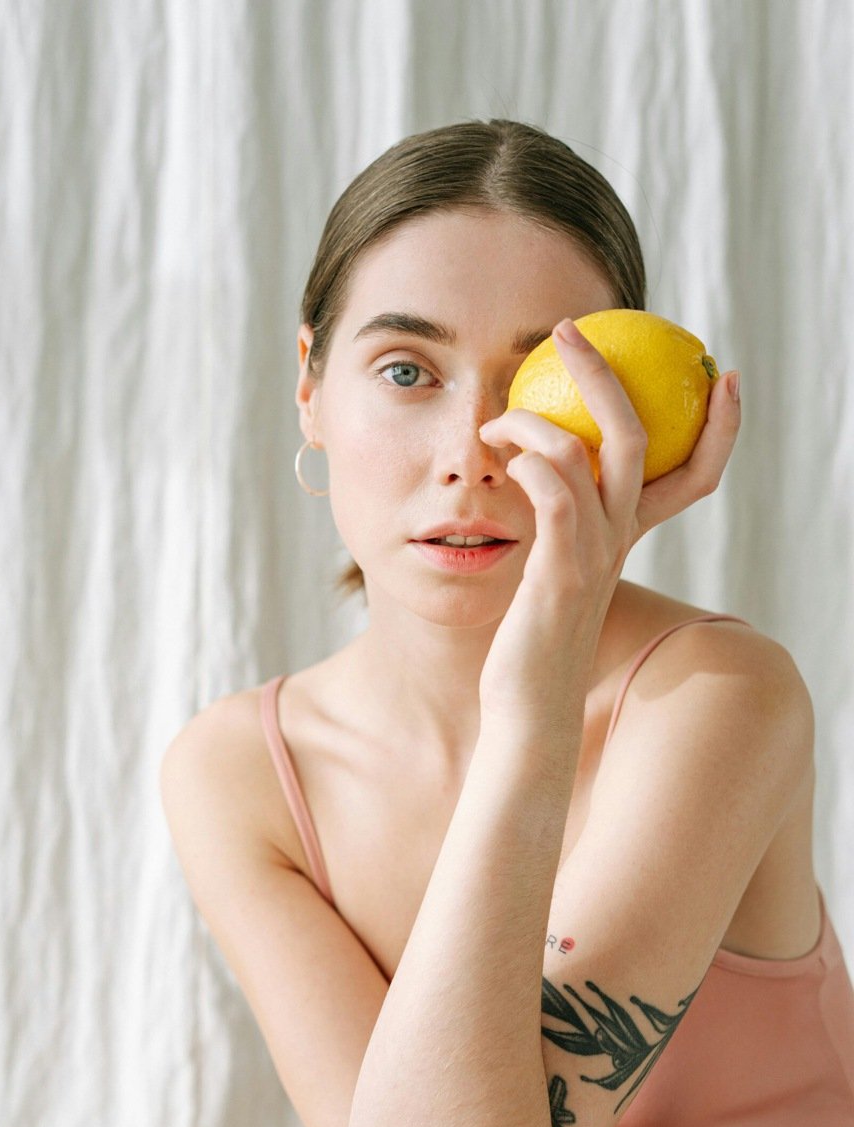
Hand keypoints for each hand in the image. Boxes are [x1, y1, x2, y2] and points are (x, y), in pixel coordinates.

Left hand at [476, 319, 740, 727]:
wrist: (528, 704)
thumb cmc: (532, 639)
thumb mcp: (554, 570)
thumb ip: (560, 527)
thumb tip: (538, 477)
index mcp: (626, 535)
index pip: (695, 472)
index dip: (720, 424)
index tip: (723, 374)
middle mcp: (619, 538)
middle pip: (639, 436)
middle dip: (606, 374)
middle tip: (570, 330)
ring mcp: (593, 553)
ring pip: (590, 455)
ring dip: (538, 419)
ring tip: (497, 417)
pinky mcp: (559, 571)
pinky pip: (555, 496)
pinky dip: (532, 463)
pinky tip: (502, 455)